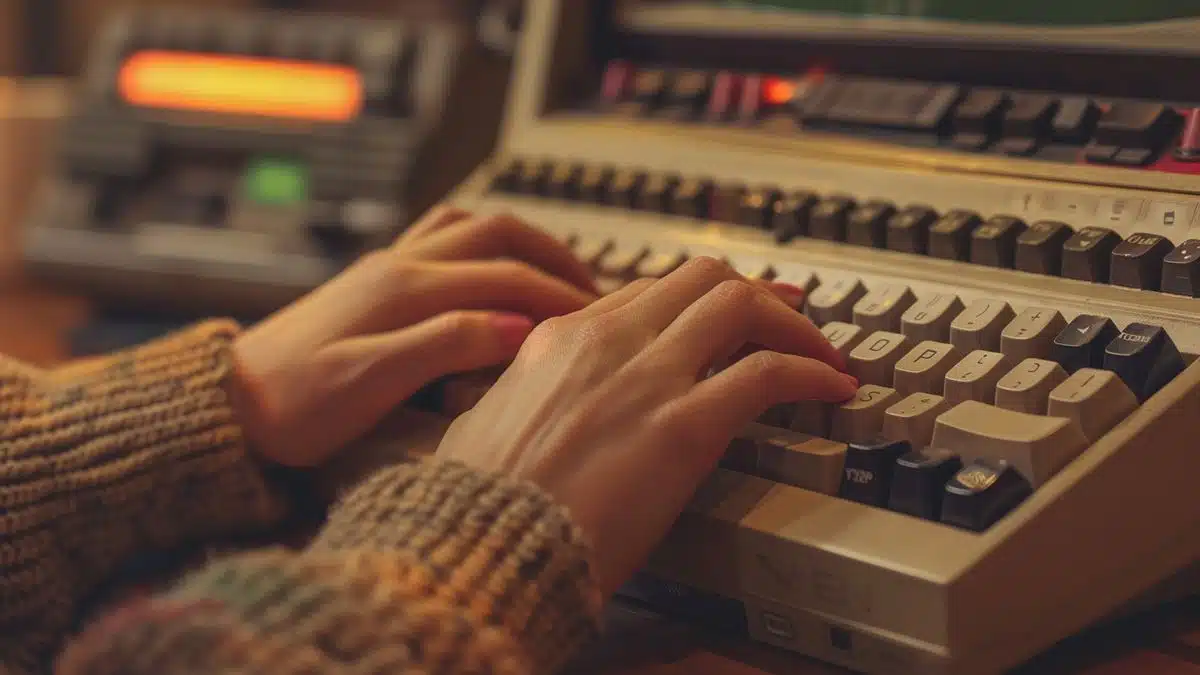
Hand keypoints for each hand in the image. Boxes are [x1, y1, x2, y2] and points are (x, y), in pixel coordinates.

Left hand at [229, 206, 597, 467]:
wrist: (226, 406)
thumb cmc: (292, 409)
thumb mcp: (369, 385)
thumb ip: (445, 346)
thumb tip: (516, 327)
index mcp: (405, 291)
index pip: (507, 280)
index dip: (560, 297)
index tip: (602, 319)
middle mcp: (399, 267)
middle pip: (500, 237)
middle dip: (555, 260)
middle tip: (596, 293)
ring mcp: (385, 267)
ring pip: (472, 227)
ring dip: (523, 241)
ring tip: (557, 272)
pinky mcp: (373, 281)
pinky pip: (439, 236)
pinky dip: (481, 240)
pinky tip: (492, 266)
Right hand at [434, 257, 857, 596]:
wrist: (483, 545)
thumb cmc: (474, 502)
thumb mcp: (480, 426)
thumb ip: (517, 400)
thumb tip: (526, 403)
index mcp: (559, 339)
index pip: (647, 293)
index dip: (696, 300)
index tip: (722, 315)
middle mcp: (608, 342)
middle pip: (703, 278)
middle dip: (755, 292)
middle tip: (789, 312)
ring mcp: (648, 377)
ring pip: (742, 305)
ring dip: (793, 323)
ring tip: (822, 350)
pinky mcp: (684, 425)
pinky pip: (770, 374)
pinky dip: (812, 372)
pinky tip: (833, 388)